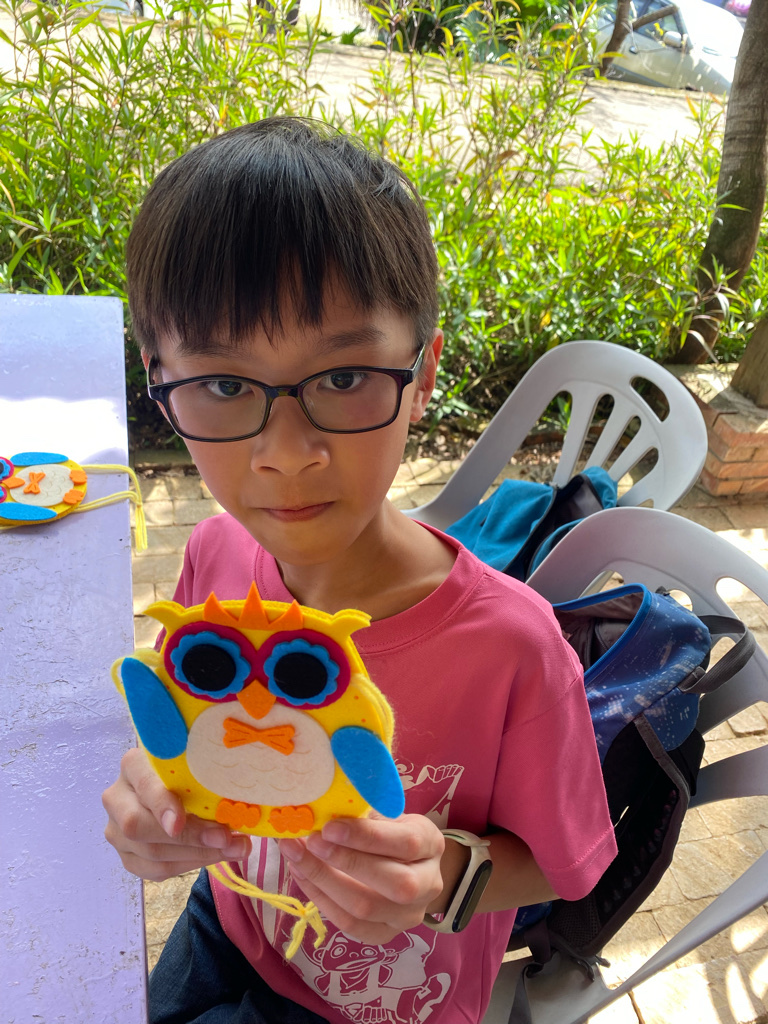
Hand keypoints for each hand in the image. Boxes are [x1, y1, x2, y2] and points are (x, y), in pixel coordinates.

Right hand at [102, 746, 251, 881]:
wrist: (172, 788)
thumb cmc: (188, 772)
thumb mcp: (194, 766)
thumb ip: (205, 780)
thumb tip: (235, 811)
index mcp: (133, 765)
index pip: (142, 784)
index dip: (160, 804)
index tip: (179, 822)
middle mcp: (117, 797)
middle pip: (138, 826)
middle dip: (187, 836)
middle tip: (225, 838)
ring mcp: (116, 829)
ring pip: (150, 853)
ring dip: (196, 854)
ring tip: (233, 848)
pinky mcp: (128, 856)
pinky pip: (155, 870)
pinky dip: (189, 865)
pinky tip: (214, 855)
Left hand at [278, 813, 444, 943]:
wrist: (411, 867)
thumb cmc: (393, 832)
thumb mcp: (389, 814)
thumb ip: (364, 813)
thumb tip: (324, 808)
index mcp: (431, 845)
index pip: (405, 843)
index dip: (366, 836)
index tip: (329, 826)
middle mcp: (428, 885)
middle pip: (393, 884)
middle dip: (345, 861)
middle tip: (309, 841)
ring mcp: (408, 916)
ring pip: (366, 909)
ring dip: (324, 880)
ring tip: (295, 855)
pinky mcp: (385, 934)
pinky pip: (350, 925)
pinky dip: (321, 899)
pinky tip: (301, 874)